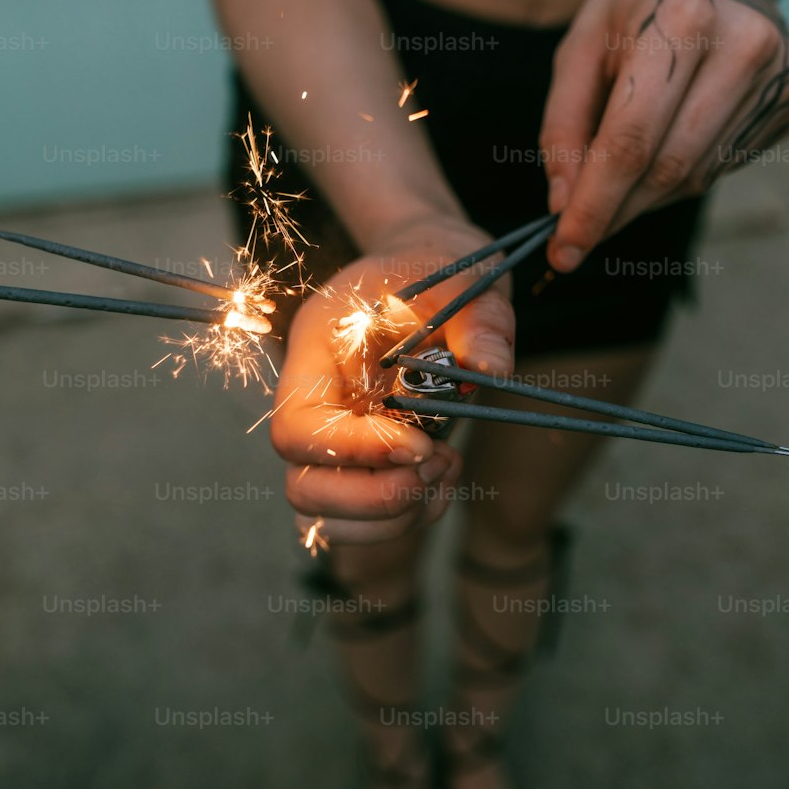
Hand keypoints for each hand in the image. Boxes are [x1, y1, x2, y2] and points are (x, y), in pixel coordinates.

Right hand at [270, 213, 514, 545]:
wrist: (431, 268)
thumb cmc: (438, 268)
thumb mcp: (465, 282)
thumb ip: (480, 322)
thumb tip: (490, 367)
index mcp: (317, 351)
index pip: (298, 430)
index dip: (354, 452)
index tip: (421, 442)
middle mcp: (314, 402)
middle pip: (303, 487)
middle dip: (375, 496)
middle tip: (436, 462)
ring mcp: (334, 438)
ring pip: (327, 515)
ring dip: (392, 516)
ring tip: (445, 467)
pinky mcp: (363, 461)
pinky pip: (364, 520)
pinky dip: (408, 517)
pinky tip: (447, 472)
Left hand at [539, 0, 788, 272]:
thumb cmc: (636, 6)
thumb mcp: (580, 44)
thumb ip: (563, 125)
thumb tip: (563, 204)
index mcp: (684, 19)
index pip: (631, 141)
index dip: (594, 206)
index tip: (564, 251)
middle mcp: (744, 47)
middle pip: (666, 168)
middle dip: (615, 210)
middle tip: (578, 232)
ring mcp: (781, 75)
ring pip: (696, 177)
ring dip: (646, 195)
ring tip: (621, 171)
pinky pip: (724, 166)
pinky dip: (683, 173)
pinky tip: (670, 139)